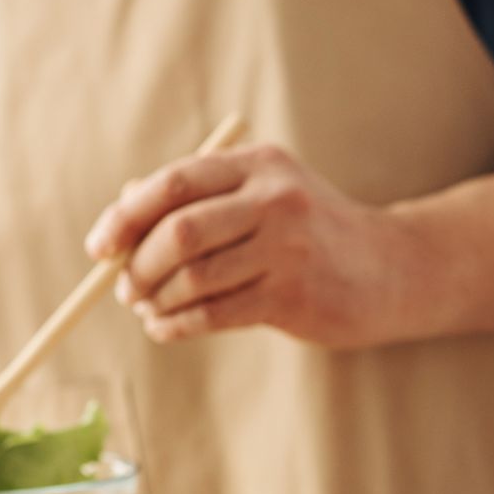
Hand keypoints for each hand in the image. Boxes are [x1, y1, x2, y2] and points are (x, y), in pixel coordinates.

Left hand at [86, 143, 409, 348]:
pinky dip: (177, 325)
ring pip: (193, 277)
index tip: (100, 246)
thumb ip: (202, 195)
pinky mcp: (294, 296)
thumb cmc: (315, 233)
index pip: (173, 183)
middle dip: (138, 265)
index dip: (125, 216)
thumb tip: (123, 207)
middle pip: (178, 231)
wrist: (393, 270)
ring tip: (148, 310)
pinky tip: (166, 329)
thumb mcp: (267, 195)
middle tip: (125, 287)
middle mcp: (275, 199)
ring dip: (156, 300)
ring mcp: (288, 248)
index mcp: (260, 164)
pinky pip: (214, 314)